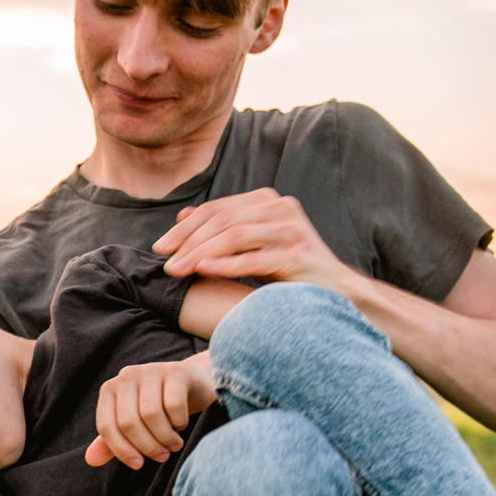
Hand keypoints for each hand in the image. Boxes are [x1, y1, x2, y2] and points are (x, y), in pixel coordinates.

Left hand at [86, 356, 214, 469]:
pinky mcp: (175, 372)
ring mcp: (150, 371)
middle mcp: (126, 377)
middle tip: (162, 457)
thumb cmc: (157, 408)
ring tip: (173, 446)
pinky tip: (181, 425)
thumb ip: (111, 442)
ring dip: (165, 438)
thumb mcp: (132, 425)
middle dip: (146, 446)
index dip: (121, 450)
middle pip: (128, 422)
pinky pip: (174, 405)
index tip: (138, 465)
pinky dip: (179, 422)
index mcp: (109, 390)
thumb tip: (91, 460)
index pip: (106, 426)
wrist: (191, 384)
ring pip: (151, 415)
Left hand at [155, 187, 352, 288]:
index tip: (160, 247)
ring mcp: (292, 230)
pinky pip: (254, 258)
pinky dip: (225, 264)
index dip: (185, 227)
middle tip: (164, 262)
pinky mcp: (299, 255)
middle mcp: (281, 208)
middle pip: (223, 219)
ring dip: (201, 253)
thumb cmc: (287, 272)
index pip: (217, 209)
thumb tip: (182, 216)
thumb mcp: (251, 247)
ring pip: (235, 236)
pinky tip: (203, 271)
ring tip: (177, 270)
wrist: (335, 294)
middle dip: (188, 241)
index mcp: (268, 201)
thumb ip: (222, 230)